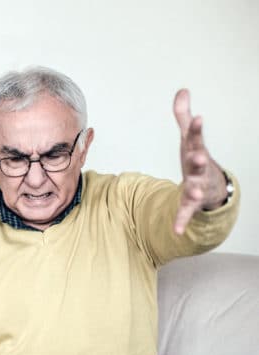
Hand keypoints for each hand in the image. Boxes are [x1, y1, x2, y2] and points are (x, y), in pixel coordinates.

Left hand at [173, 89, 227, 233]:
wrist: (211, 186)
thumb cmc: (196, 158)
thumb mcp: (189, 137)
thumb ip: (183, 116)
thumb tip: (182, 91)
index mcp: (195, 151)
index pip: (195, 138)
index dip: (196, 128)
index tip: (198, 118)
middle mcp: (198, 169)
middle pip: (198, 163)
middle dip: (198, 159)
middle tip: (198, 156)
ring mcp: (196, 186)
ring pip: (195, 188)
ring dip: (194, 190)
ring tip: (195, 193)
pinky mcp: (190, 203)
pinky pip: (185, 212)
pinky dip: (181, 220)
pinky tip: (177, 230)